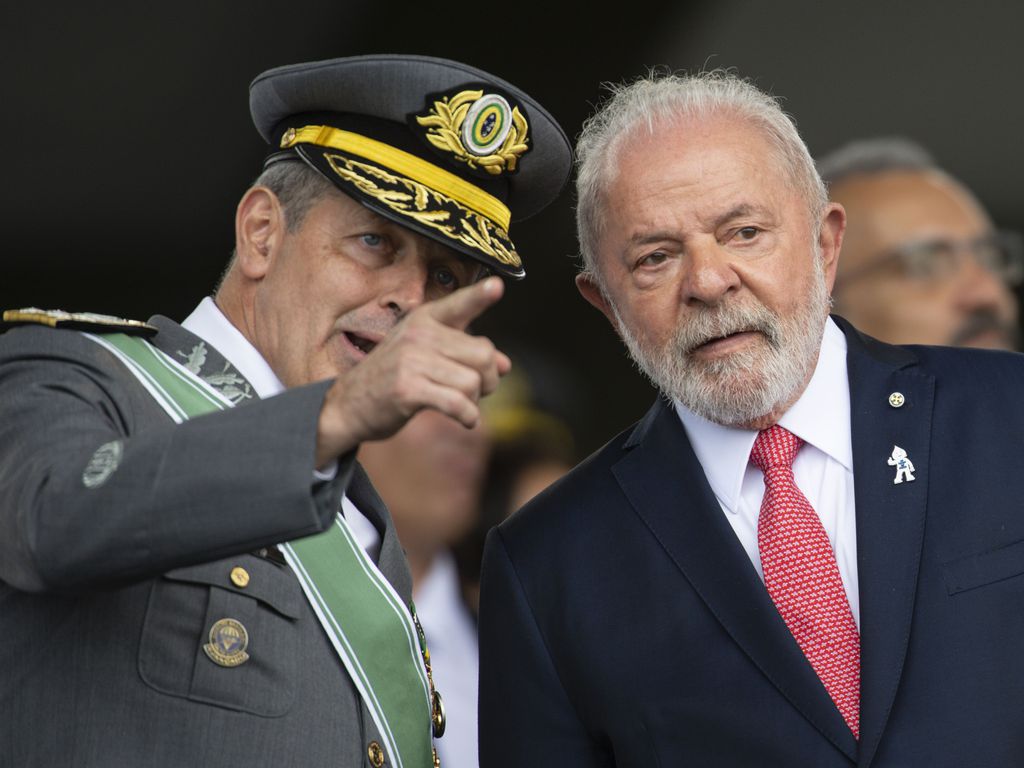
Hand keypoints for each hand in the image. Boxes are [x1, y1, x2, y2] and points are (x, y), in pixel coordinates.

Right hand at [315, 276, 510, 465]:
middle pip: (483, 354)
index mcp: (424, 319)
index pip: (458, 304)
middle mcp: (418, 334)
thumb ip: (466, 355)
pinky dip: (468, 416)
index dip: (480, 296)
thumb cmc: (394, 379)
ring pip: (473, 382)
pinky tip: (465, 420)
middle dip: (489, 379)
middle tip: (477, 391)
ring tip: (460, 404)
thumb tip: (505, 365)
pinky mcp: (408, 389)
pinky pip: (458, 403)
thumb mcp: (427, 357)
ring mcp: (412, 360)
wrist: (349, 405)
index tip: (498, 286)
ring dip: (475, 400)